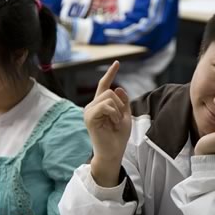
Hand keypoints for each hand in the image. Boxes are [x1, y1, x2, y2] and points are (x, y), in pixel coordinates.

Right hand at [84, 61, 131, 186]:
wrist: (112, 152)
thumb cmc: (118, 137)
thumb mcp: (125, 116)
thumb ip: (123, 102)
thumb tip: (118, 87)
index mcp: (100, 105)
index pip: (104, 85)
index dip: (111, 73)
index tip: (117, 62)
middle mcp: (92, 106)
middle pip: (110, 91)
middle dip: (120, 105)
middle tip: (119, 120)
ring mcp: (89, 111)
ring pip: (109, 97)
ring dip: (118, 111)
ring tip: (115, 123)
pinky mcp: (89, 117)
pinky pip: (106, 106)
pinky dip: (114, 114)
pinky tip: (112, 124)